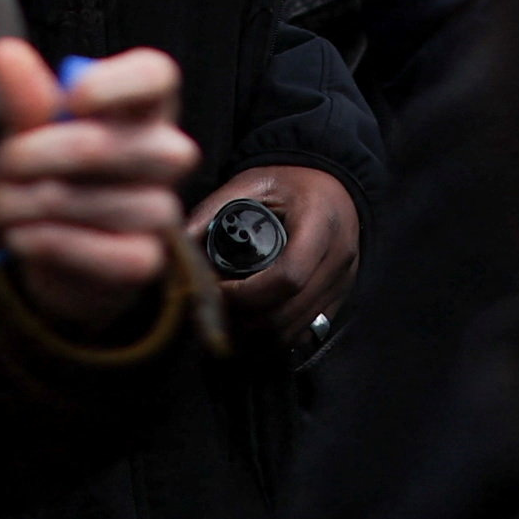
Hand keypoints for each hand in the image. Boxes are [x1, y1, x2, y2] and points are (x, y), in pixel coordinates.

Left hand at [0, 39, 194, 330]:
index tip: (71, 97)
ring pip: (93, 201)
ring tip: (4, 204)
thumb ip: (26, 95)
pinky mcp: (145, 258)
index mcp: (141, 105)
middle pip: (106, 144)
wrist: (57, 248)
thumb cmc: (54, 170)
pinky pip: (99, 252)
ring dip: (30, 203)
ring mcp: (160, 209)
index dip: (115, 82)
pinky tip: (22, 235)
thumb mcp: (35, 129)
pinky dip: (48, 243)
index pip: (155, 76)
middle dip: (35, 155)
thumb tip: (4, 52)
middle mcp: (164, 153)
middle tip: (2, 164)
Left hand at [201, 164, 361, 354]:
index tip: (217, 291)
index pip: (288, 277)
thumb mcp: (252, 183)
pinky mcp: (339, 298)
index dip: (247, 294)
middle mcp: (338, 258)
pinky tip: (252, 325)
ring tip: (227, 321)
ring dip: (257, 335)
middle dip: (245, 320)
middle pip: (289, 312)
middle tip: (213, 311)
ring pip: (296, 330)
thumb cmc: (290, 181)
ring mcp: (342, 282)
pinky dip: (275, 336)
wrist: (334, 184)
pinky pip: (306, 333)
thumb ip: (214, 208)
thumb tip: (177, 243)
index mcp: (320, 224)